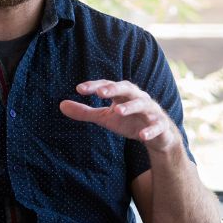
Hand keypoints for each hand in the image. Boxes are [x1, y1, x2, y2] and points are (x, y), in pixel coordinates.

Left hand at [59, 79, 180, 152]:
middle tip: (101, 92)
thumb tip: (61, 105)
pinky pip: (157, 126)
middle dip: (114, 89)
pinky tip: (142, 136)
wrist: (158, 136)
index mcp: (123, 94)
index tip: (79, 89)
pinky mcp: (161, 125)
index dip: (95, 86)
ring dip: (131, 107)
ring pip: (143, 104)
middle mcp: (138, 98)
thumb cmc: (129, 122)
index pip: (108, 86)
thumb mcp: (105, 117)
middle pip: (127, 89)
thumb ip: (85, 112)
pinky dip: (150, 130)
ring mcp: (151, 111)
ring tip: (118, 111)